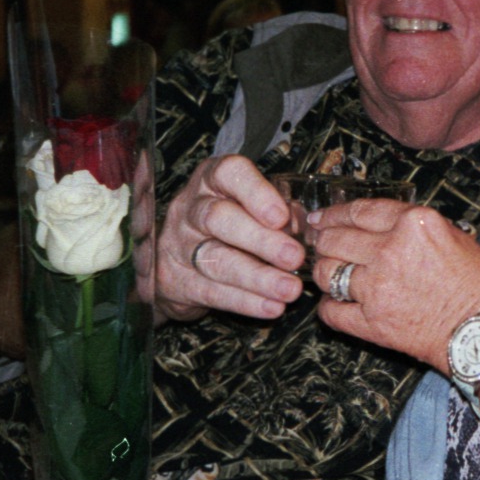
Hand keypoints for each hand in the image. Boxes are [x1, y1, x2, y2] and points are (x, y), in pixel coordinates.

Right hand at [155, 155, 304, 323]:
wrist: (171, 261)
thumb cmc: (226, 223)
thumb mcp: (246, 206)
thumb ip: (277, 211)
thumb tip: (307, 227)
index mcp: (212, 181)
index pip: (228, 173)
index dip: (256, 192)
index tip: (281, 215)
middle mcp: (191, 208)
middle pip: (218, 218)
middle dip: (260, 239)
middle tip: (294, 257)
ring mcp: (180, 245)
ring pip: (217, 260)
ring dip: (258, 277)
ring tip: (290, 289)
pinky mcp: (178, 282)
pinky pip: (213, 292)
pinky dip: (246, 302)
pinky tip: (272, 306)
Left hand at [311, 199, 479, 373]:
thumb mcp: (456, 237)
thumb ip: (414, 228)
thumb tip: (380, 226)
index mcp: (415, 223)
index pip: (360, 211)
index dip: (334, 214)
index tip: (323, 218)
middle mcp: (391, 251)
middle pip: (335, 239)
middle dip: (323, 241)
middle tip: (320, 245)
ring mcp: (378, 288)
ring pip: (326, 272)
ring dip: (323, 272)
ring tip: (329, 275)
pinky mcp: (372, 323)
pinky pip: (331, 311)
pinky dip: (329, 307)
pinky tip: (337, 305)